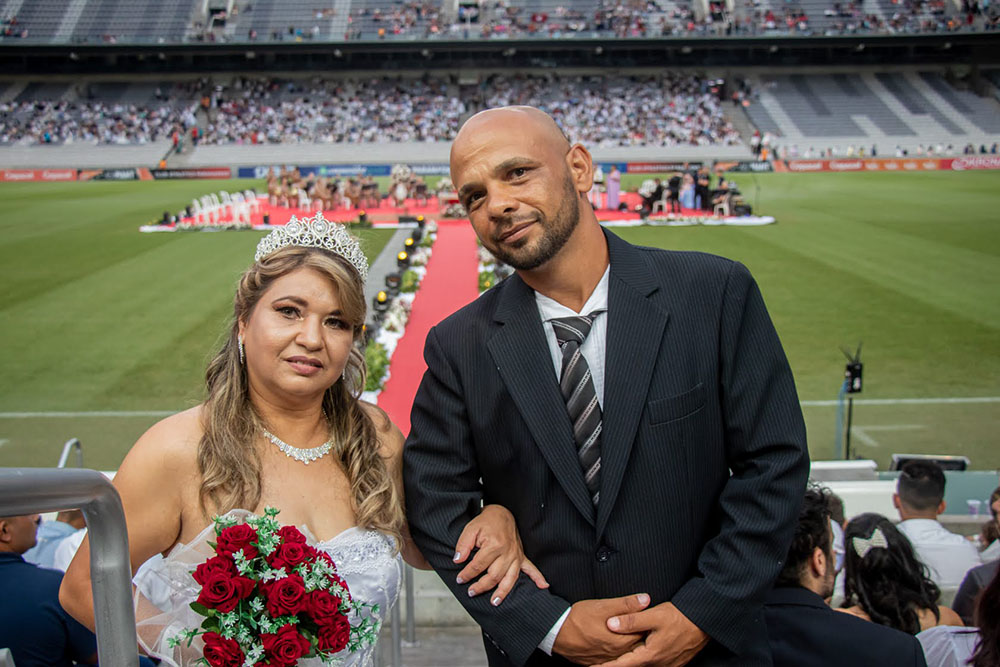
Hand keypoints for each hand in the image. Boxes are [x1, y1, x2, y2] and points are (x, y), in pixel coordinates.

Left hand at [452, 504, 548, 604]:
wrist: (502, 513)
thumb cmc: (486, 521)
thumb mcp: (470, 529)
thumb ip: (463, 545)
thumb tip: (458, 560)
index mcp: (495, 545)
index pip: (478, 565)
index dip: (467, 574)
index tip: (460, 579)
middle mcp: (508, 552)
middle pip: (494, 575)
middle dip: (481, 586)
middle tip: (471, 592)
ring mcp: (516, 555)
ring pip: (510, 578)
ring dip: (502, 592)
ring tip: (494, 602)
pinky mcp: (521, 556)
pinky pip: (531, 568)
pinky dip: (538, 578)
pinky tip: (544, 586)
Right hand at [552, 594, 649, 664]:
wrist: (555, 632)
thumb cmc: (578, 618)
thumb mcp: (603, 606)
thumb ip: (626, 604)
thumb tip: (645, 600)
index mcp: (621, 641)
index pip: (643, 633)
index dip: (646, 624)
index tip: (647, 616)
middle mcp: (615, 654)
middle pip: (635, 645)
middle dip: (638, 634)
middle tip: (638, 623)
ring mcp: (605, 660)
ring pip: (624, 653)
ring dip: (627, 644)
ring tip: (624, 632)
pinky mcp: (595, 662)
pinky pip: (611, 659)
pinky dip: (614, 651)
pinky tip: (611, 642)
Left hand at [593, 602, 708, 666]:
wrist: (705, 622)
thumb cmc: (680, 617)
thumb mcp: (654, 615)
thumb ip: (631, 620)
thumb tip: (610, 624)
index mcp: (649, 655)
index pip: (621, 665)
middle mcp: (657, 664)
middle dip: (614, 666)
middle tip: (597, 665)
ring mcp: (666, 665)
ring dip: (627, 664)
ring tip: (611, 662)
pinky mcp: (672, 663)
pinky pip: (651, 665)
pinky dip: (639, 662)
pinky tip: (634, 657)